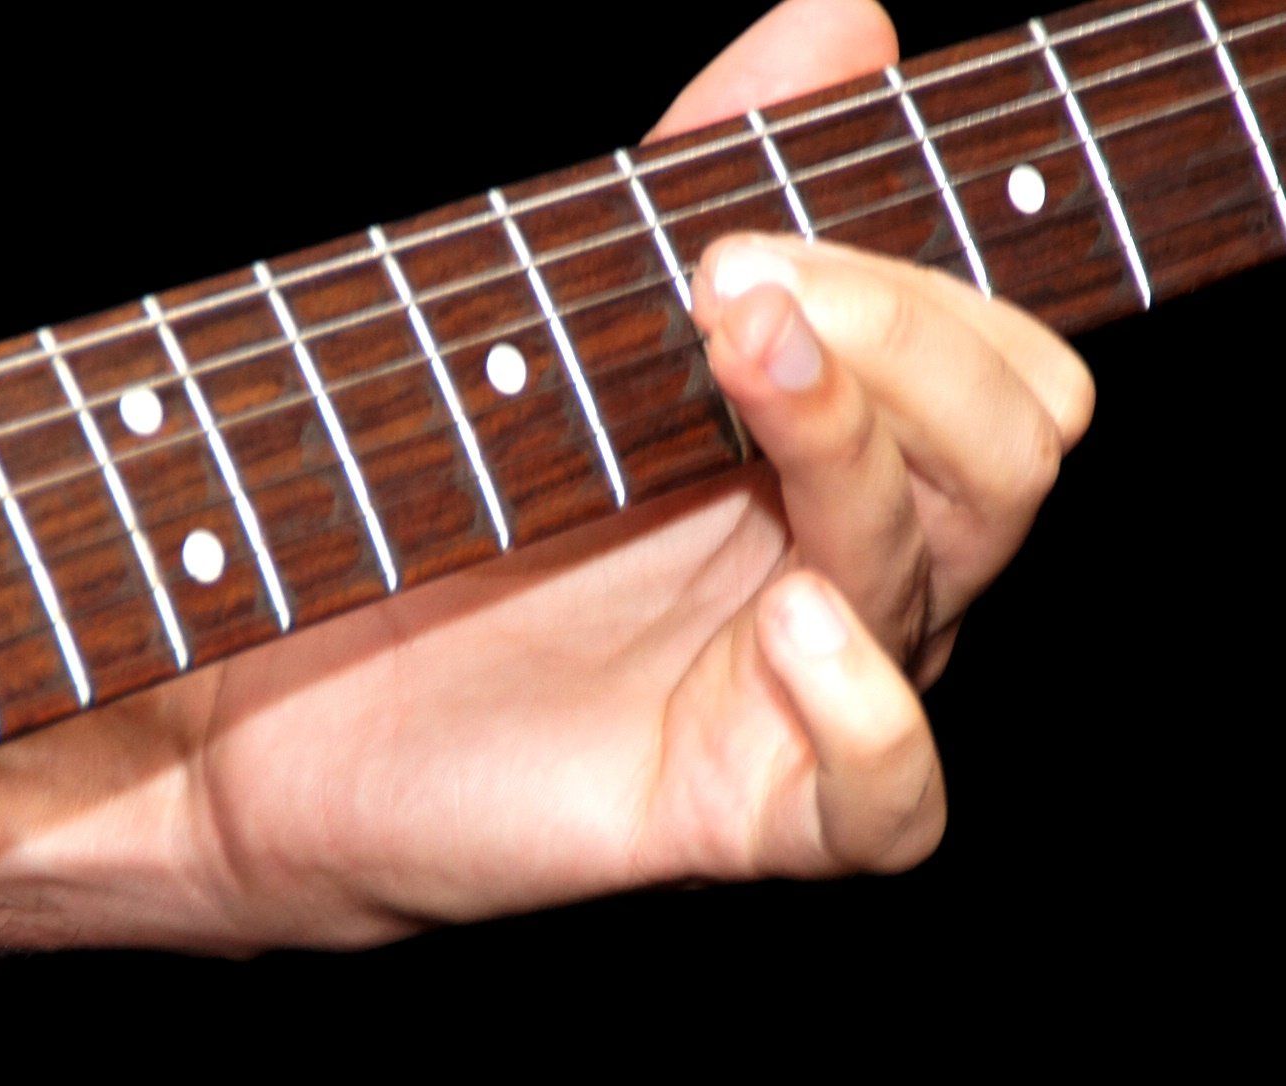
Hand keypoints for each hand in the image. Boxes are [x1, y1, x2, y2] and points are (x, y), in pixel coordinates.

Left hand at [0, 0, 1093, 953]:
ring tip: (744, 361)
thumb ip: (706, 170)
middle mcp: (853, 559)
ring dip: (862, 442)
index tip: (755, 222)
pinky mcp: (744, 806)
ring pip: (947, 568)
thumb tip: (847, 18)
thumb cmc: (432, 512)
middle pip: (1012, 441)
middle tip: (732, 282)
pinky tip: (794, 631)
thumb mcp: (568, 318)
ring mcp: (808, 685)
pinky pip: (894, 800)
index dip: (928, 277)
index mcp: (837, 442)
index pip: (993, 351)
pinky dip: (869, 716)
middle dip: (905, 332)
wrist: (273, 709)